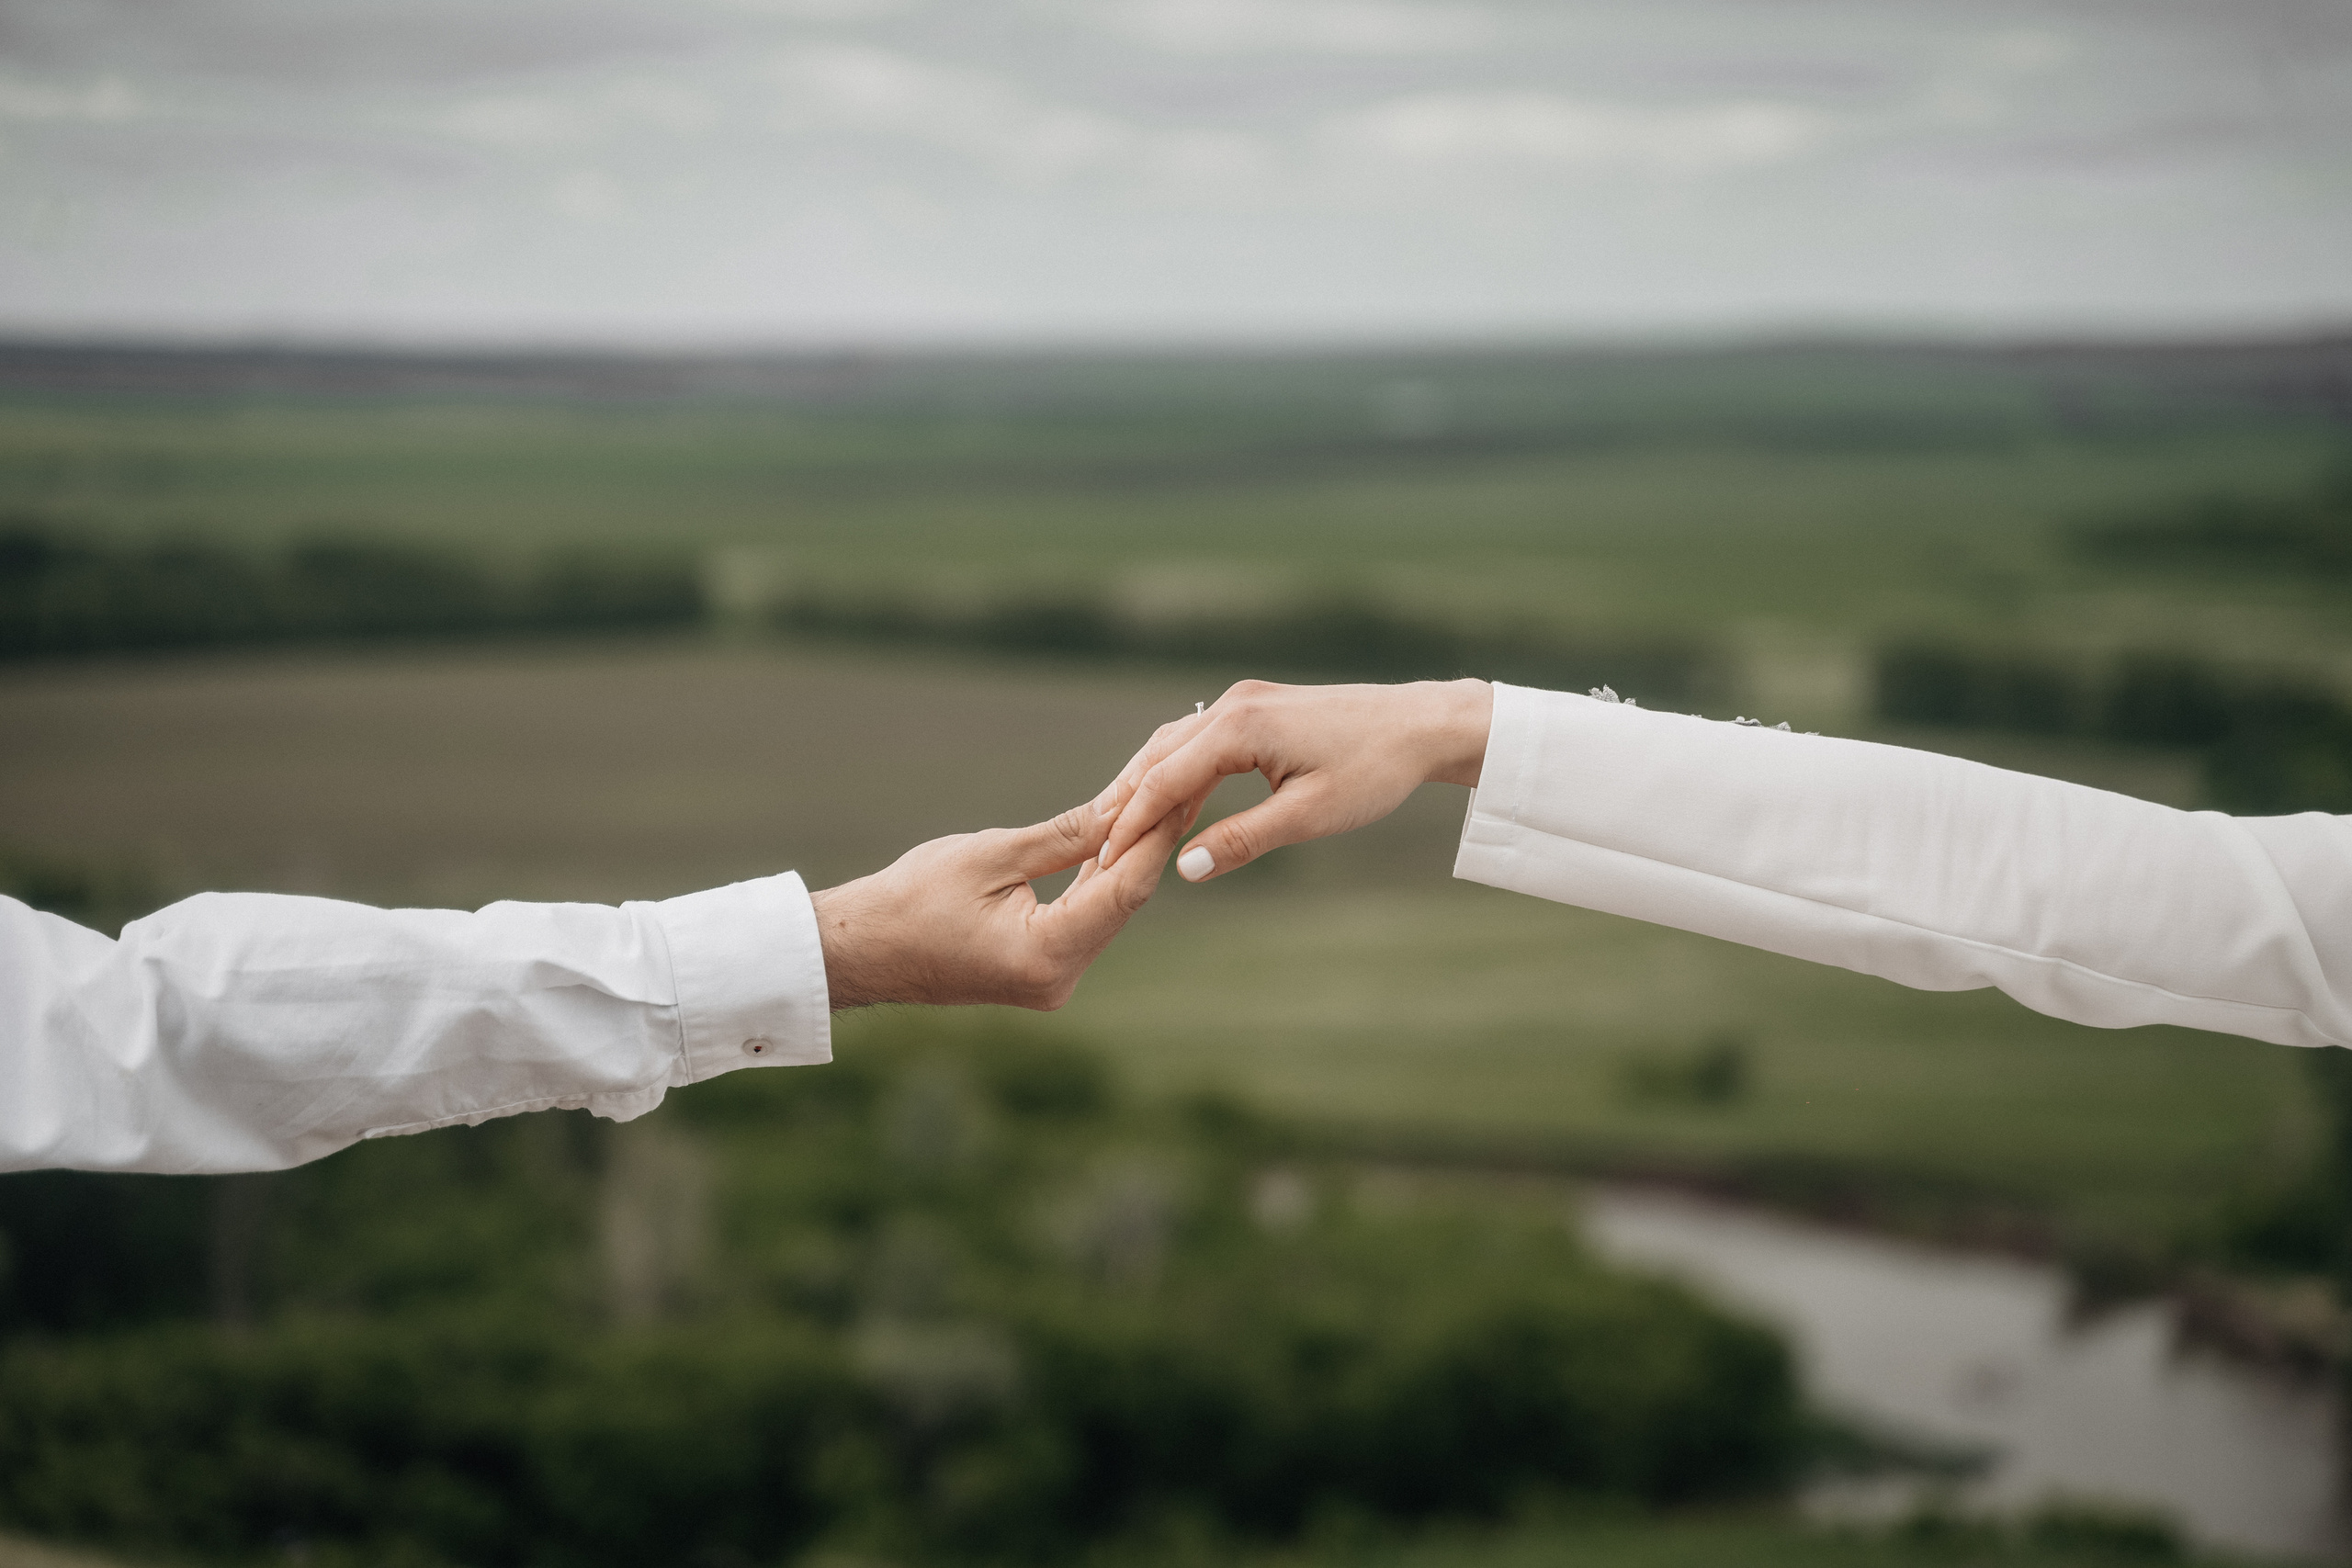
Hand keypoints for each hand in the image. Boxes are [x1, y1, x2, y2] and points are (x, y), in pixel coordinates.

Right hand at [811, 798, 1193, 1009]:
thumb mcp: (990, 856)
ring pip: (1107, 909)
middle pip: (1122, 900)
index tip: (1180, 791)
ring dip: (1126, 858)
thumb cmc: (910, 900)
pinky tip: (1118, 839)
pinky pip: (1084, 919)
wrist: (860, 950)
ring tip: (1160, 803)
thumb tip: (1121, 808)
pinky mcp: (1042, 970)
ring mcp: (1052, 979)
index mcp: (1045, 955)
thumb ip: (1062, 836)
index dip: (1154, 836)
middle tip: (1182, 787)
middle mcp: (1058, 978)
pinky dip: (1097, 880)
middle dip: (1149, 842)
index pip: (1121, 888)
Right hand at [1095, 679, 1491, 882]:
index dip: (1130, 824)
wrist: (1421, 725)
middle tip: (1094, 851)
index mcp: (1240, 728)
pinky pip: (1198, 740)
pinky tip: (1167, 803)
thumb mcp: (1309, 816)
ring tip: (1117, 830)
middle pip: (1156, 757)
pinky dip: (1175, 772)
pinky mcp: (1257, 706)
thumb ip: (1243, 841)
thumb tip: (1185, 870)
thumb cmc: (1374, 771)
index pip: (1163, 780)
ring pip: (1173, 745)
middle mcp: (1232, 705)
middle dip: (1124, 804)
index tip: (1104, 862)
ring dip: (1145, 786)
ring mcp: (1243, 701)